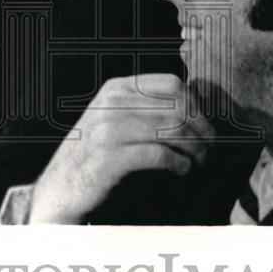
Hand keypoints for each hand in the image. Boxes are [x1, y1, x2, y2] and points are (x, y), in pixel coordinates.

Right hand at [29, 73, 214, 222]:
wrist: (59, 188)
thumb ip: (143, 108)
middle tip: (213, 151)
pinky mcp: (110, 159)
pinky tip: (186, 173)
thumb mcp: (114, 119)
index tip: (207, 128)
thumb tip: (195, 106)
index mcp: (116, 88)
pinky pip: (160, 155)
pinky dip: (181, 165)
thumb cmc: (95, 156)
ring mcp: (109, 129)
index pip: (172, 83)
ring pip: (173, 130)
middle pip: (177, 107)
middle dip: (203, 130)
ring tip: (204, 164)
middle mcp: (112, 103)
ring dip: (197, 150)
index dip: (197, 105)